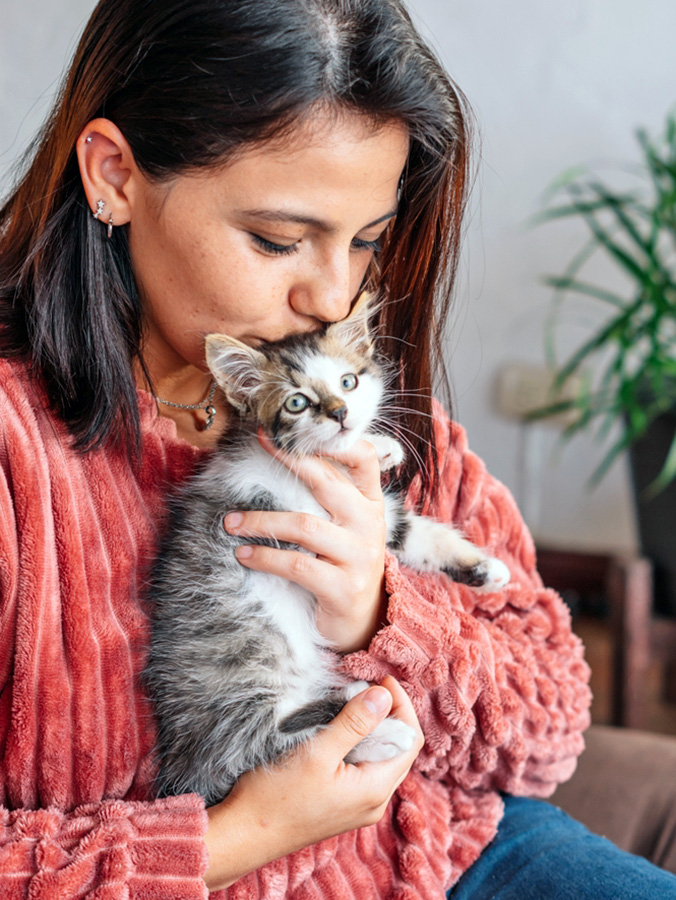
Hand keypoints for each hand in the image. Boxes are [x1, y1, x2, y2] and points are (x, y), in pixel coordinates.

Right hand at [203, 677, 423, 890]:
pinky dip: (360, 744)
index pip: (411, 739)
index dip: (402, 705)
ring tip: (354, 700)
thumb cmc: (276, 796)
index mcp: (375, 789)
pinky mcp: (342, 805)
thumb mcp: (317, 751)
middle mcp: (374, 801)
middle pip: (400, 749)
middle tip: (368, 685)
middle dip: (391, 714)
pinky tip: (341, 728)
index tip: (382, 678)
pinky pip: (364, 768)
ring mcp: (358, 806)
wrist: (244, 835)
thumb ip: (354, 723)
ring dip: (374, 728)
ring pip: (382, 758)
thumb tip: (383, 694)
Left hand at [224, 431, 387, 651]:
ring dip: (260, 520)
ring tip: (231, 522)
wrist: (366, 620)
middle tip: (257, 446)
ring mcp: (359, 556)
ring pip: (304, 525)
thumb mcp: (349, 526)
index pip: (363, 457)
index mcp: (371, 503)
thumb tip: (286, 456)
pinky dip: (264, 557)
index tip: (288, 430)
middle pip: (326, 482)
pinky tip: (244, 554)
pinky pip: (296, 565)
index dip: (329, 440)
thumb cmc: (346, 564)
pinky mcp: (344, 587)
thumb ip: (332, 496)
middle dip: (288, 459)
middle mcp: (369, 524)